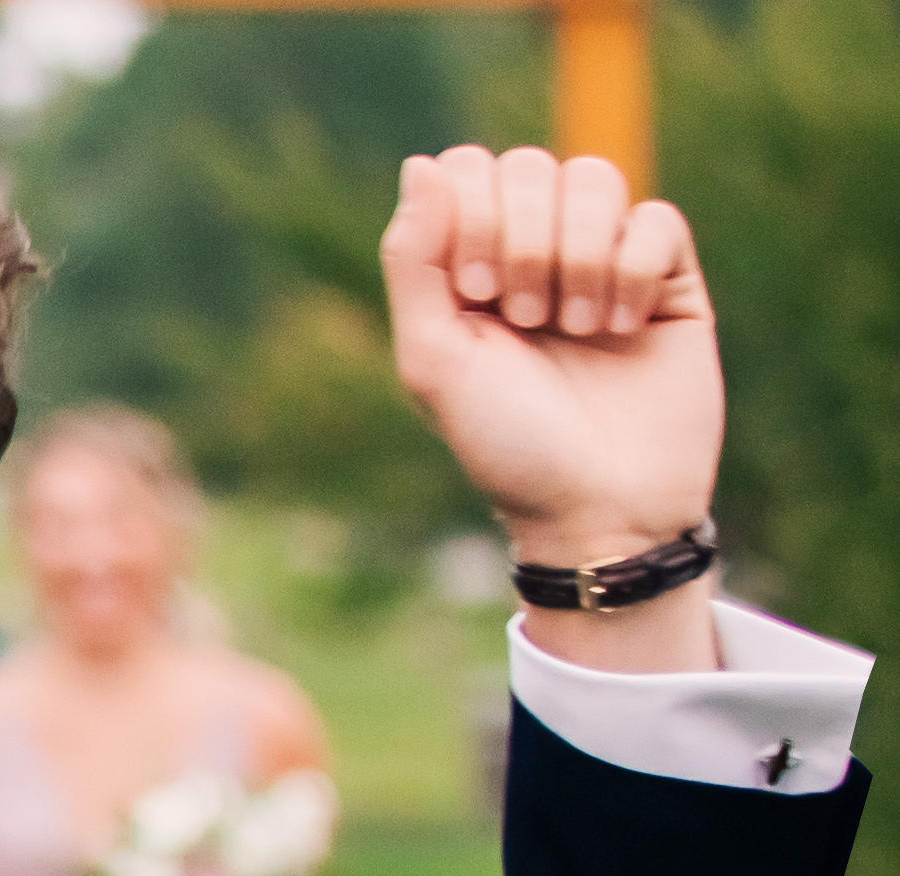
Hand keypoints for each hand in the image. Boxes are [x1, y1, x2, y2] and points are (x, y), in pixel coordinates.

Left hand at [381, 149, 722, 601]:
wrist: (597, 504)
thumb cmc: (504, 443)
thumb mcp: (433, 359)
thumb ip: (414, 261)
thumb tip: (421, 165)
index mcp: (467, 266)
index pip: (467, 168)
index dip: (472, 210)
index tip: (474, 290)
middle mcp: (534, 252)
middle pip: (531, 164)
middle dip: (522, 239)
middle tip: (525, 318)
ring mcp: (603, 259)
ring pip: (596, 178)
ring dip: (578, 254)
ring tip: (576, 329)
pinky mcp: (668, 276)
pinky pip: (656, 218)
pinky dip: (633, 270)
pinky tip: (624, 329)